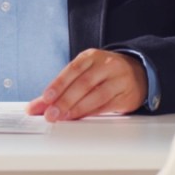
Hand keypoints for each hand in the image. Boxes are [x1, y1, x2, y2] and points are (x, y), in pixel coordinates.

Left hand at [26, 49, 146, 121]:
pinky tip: (80, 118)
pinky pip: (107, 105)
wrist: (137, 72)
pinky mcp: (126, 96)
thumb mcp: (83, 73)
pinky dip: (92, 112)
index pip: (72, 69)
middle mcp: (106, 65)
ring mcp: (118, 80)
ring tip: (63, 117)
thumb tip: (37, 106)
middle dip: (65, 100)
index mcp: (91, 56)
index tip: (46, 98)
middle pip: (83, 83)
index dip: (58, 84)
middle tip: (51, 114)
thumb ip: (60, 88)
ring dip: (77, 108)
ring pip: (96, 95)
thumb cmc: (103, 73)